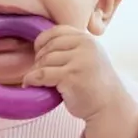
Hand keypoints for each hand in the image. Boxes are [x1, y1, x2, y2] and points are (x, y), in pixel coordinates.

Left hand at [22, 26, 136, 123]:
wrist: (109, 105)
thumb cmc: (94, 84)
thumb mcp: (87, 57)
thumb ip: (71, 48)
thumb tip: (39, 46)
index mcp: (87, 39)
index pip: (56, 31)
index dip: (42, 42)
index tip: (38, 54)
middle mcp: (85, 45)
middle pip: (48, 47)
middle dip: (38, 60)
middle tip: (38, 72)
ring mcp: (79, 60)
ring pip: (44, 61)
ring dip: (35, 71)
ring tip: (37, 81)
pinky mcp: (71, 76)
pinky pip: (42, 74)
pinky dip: (31, 79)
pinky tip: (29, 85)